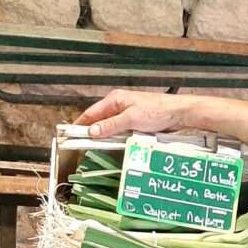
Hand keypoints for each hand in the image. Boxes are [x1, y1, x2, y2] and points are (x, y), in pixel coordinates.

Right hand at [75, 89, 195, 137]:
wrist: (178, 113)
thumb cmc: (157, 111)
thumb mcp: (131, 119)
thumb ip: (111, 125)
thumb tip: (92, 131)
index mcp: (114, 100)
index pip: (90, 113)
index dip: (79, 124)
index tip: (70, 135)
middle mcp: (118, 104)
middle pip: (98, 120)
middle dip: (91, 132)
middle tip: (82, 146)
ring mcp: (126, 112)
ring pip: (109, 126)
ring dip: (104, 136)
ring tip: (95, 147)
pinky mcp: (134, 120)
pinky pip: (119, 130)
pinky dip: (115, 137)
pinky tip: (114, 144)